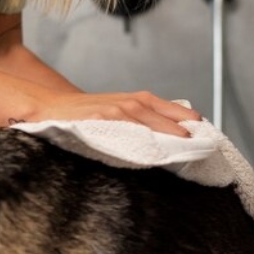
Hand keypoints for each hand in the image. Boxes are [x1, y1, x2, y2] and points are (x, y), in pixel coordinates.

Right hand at [29, 91, 200, 136]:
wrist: (48, 108)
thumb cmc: (84, 113)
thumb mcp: (115, 108)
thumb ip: (140, 117)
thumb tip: (170, 133)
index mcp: (134, 100)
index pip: (168, 108)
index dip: (185, 119)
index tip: (205, 131)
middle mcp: (126, 104)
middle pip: (162, 118)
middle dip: (182, 131)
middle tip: (201, 144)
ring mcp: (113, 113)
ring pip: (147, 125)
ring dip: (166, 136)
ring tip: (184, 148)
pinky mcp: (99, 124)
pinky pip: (124, 135)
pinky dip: (140, 143)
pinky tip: (152, 153)